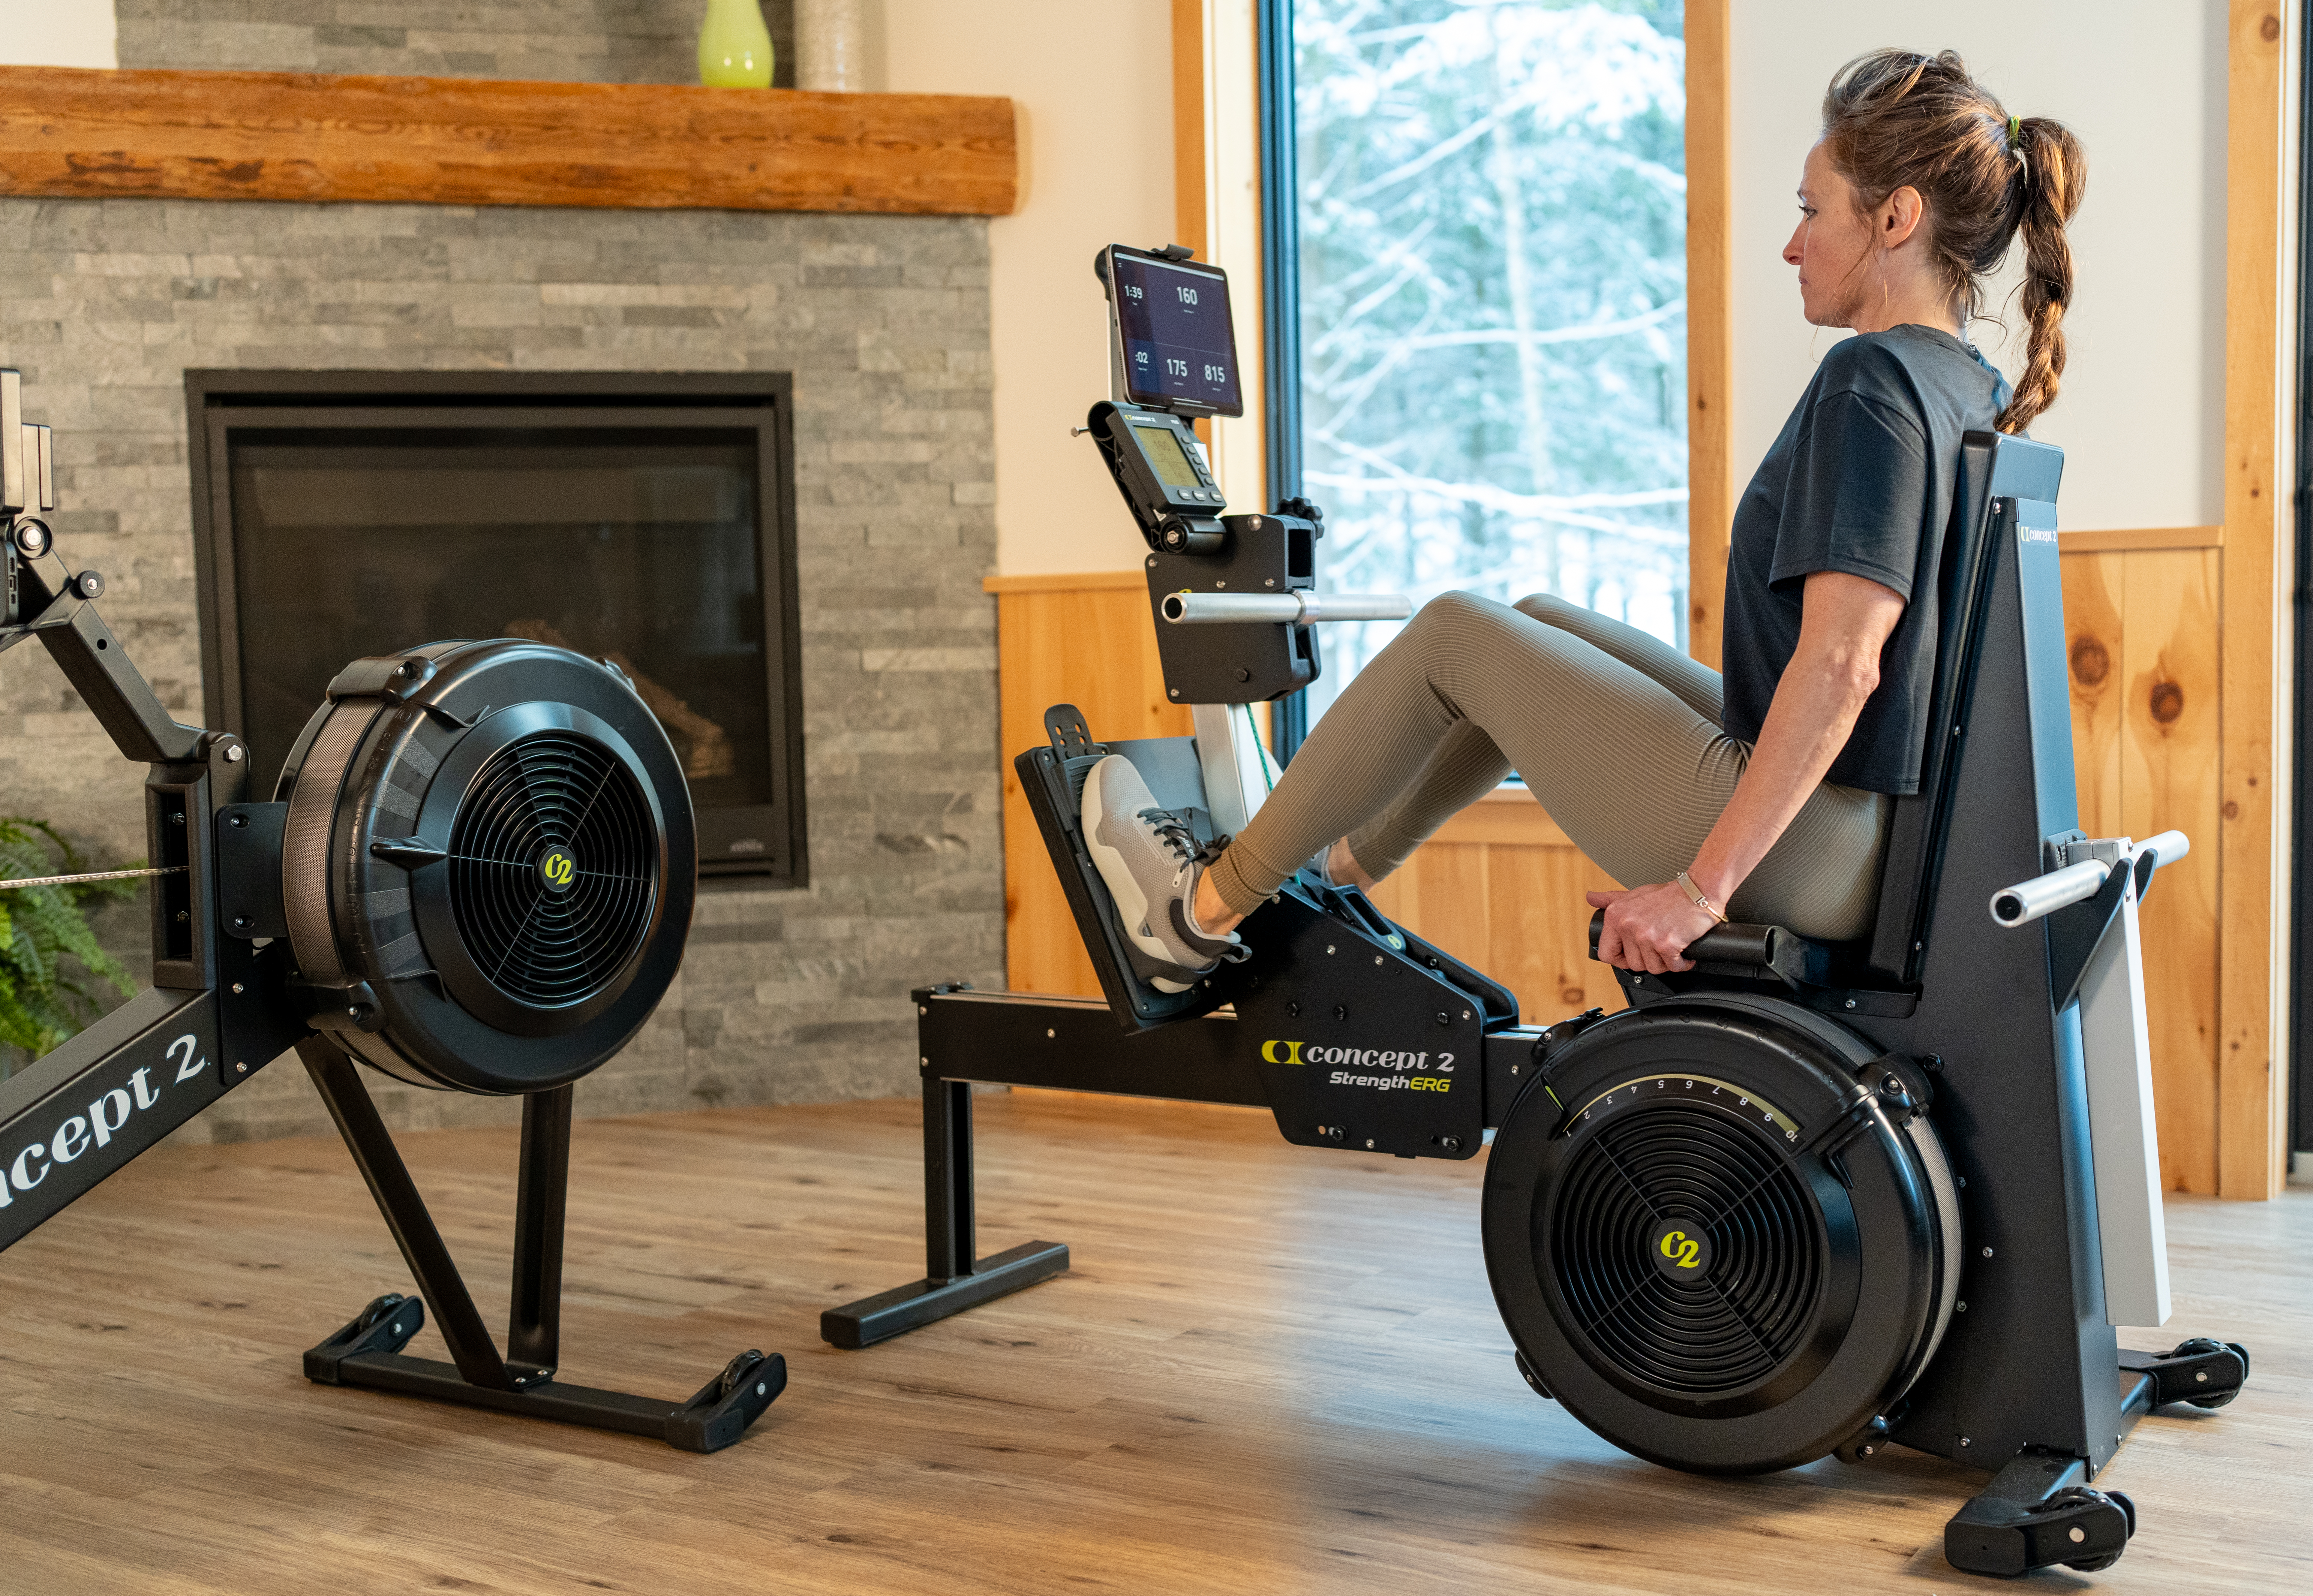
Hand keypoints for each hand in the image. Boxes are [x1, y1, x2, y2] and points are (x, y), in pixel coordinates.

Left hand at [1587, 882, 1720, 974]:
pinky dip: (1681, 964)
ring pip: (1652, 968)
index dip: (1620, 959)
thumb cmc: (1668, 895)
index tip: (1630, 957)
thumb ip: (1611, 900)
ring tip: (1671, 949)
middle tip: (1658, 950)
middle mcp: (1628, 926)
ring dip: (1665, 963)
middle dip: (1648, 960)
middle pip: (1633, 964)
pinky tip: (1683, 954)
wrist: (1698, 891)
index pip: (1606, 953)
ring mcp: (1646, 936)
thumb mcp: (1634, 894)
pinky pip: (1672, 967)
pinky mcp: (1667, 944)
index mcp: (1616, 916)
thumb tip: (1591, 898)